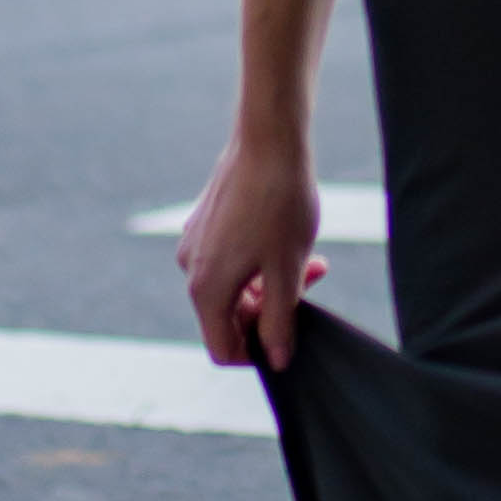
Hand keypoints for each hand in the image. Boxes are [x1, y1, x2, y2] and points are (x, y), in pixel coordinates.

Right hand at [178, 130, 322, 371]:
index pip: (222, 348)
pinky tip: (288, 241)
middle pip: (228, 317)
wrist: (269, 140)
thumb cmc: (280, 204)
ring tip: (310, 262)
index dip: (257, 354)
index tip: (290, 336)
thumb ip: (280, 322)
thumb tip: (277, 360)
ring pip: (233, 286)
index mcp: (206, 288)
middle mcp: (190, 269)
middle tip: (310, 287)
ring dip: (269, 285)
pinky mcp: (205, 223)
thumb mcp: (287, 271)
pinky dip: (258, 262)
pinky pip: (229, 260)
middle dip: (269, 312)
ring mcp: (194, 243)